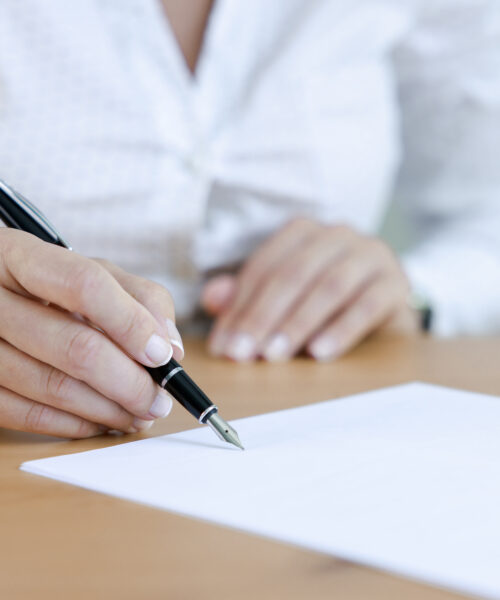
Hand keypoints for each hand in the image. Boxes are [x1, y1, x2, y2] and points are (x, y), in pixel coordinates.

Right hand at [0, 229, 183, 437]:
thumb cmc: (53, 286)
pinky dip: (76, 425)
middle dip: (131, 382)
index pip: (85, 286)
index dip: (131, 324)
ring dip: (110, 410)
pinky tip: (103, 421)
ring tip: (140, 413)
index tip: (162, 355)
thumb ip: (140, 297)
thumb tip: (169, 347)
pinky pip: (28, 415)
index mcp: (16, 255)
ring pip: (55, 388)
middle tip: (159, 400)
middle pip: (76, 346)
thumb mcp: (94, 271)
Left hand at [202, 219, 418, 361]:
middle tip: (243, 354)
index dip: (239, 307)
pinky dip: (341, 329)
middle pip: (292, 274)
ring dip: (297, 323)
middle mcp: (335, 235)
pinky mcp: (395, 282)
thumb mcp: (282, 296)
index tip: (223, 346)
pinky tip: (320, 353)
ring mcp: (369, 254)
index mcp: (302, 232)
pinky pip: (368, 304)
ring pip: (328, 286)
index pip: (263, 267)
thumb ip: (246, 295)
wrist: (384, 302)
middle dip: (263, 317)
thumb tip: (212, 298)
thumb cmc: (323, 299)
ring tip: (275, 355)